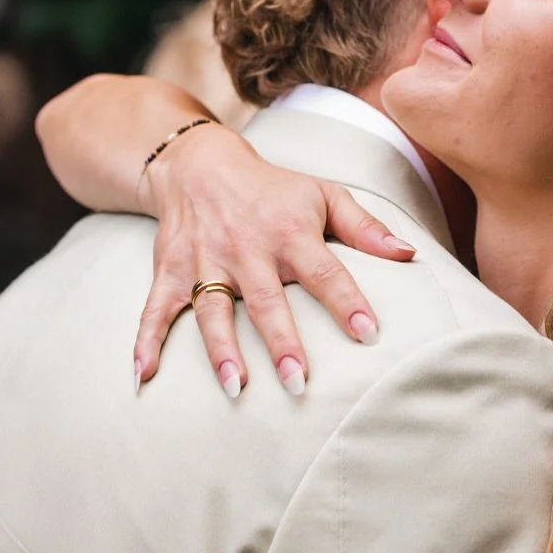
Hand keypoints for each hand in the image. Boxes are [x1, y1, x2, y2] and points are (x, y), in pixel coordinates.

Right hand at [135, 123, 415, 396]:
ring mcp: (205, 262)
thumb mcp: (324, 194)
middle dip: (282, 343)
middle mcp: (247, 249)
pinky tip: (143, 375)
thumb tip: (410, 254)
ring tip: (236, 388)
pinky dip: (146, 340)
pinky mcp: (170, 270)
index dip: (347, 302)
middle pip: (266, 302)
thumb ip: (366, 227)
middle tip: (299, 384)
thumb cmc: (273, 189)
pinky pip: (156, 308)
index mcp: (290, 232)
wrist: (200, 164)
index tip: (369, 333)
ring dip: (222, 350)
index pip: (324, 272)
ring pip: (212, 311)